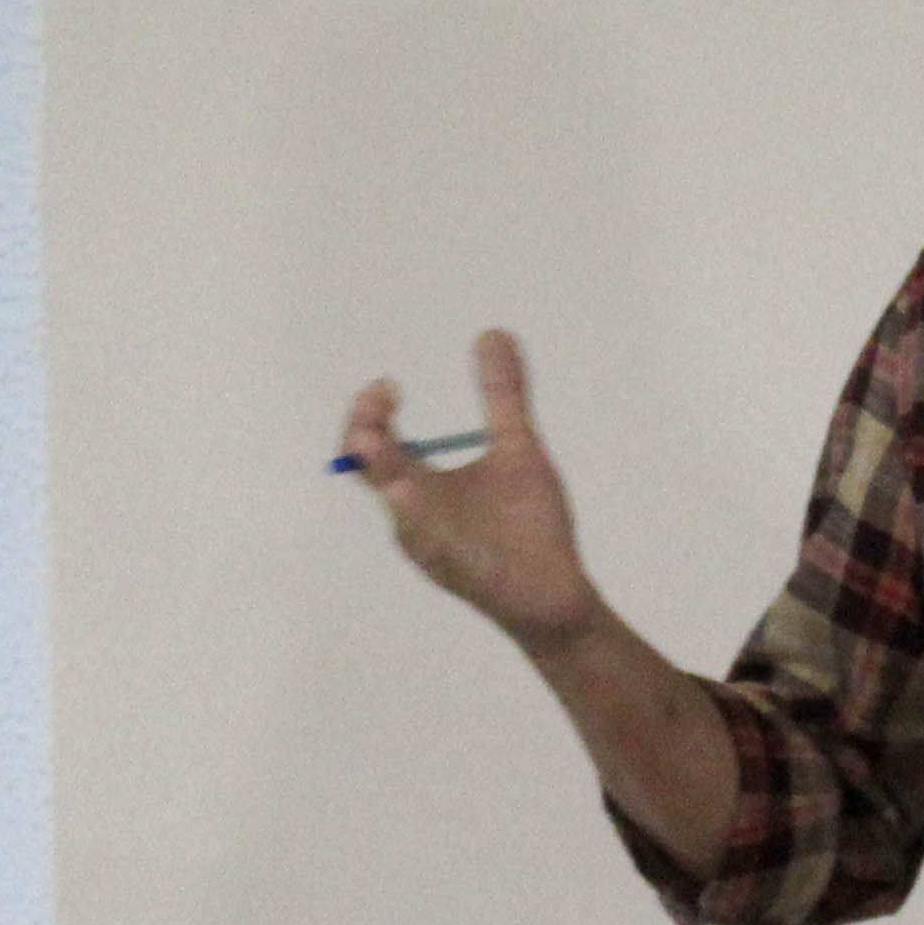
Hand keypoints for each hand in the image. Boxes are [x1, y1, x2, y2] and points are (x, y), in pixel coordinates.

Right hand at [341, 329, 604, 651]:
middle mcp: (417, 516)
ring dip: (399, 492)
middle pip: (373, 474)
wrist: (556, 591)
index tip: (389, 385)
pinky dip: (432, 533)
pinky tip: (426, 509)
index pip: (375, 445)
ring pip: (406, 520)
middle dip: (367, 442)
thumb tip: (494, 333)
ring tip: (396, 475)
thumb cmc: (529, 524)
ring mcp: (437, 547)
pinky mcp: (464, 574)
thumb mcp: (517, 448)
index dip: (369, 414)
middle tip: (376, 414)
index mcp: (423, 484)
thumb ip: (502, 395)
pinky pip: (441, 554)